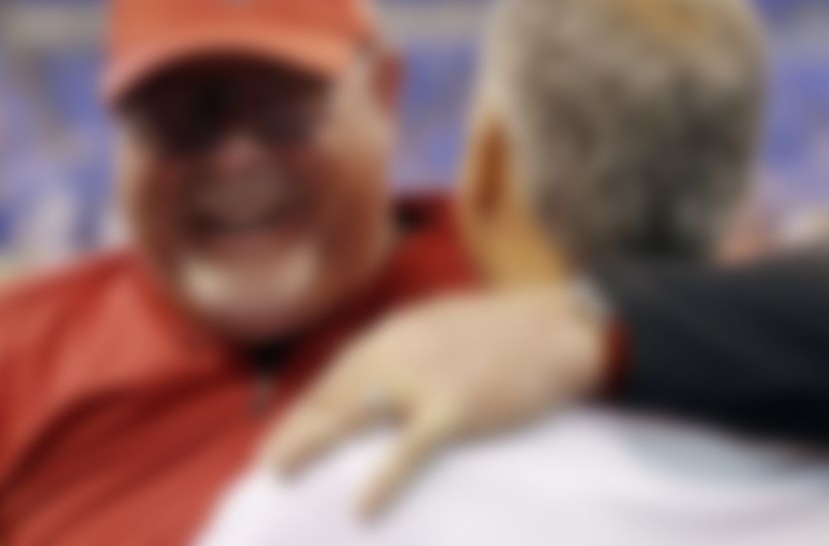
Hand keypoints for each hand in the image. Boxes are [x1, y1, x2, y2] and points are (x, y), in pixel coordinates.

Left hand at [263, 286, 608, 518]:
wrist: (561, 329)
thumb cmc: (511, 333)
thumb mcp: (447, 324)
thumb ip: (411, 345)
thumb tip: (381, 380)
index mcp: (399, 330)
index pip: (339, 371)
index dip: (308, 404)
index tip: (283, 431)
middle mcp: (400, 349)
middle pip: (334, 392)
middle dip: (296, 427)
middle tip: (266, 463)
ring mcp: (425, 378)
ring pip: (355, 414)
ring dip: (313, 443)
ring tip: (281, 473)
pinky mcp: (456, 408)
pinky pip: (411, 448)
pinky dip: (384, 476)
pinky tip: (362, 504)